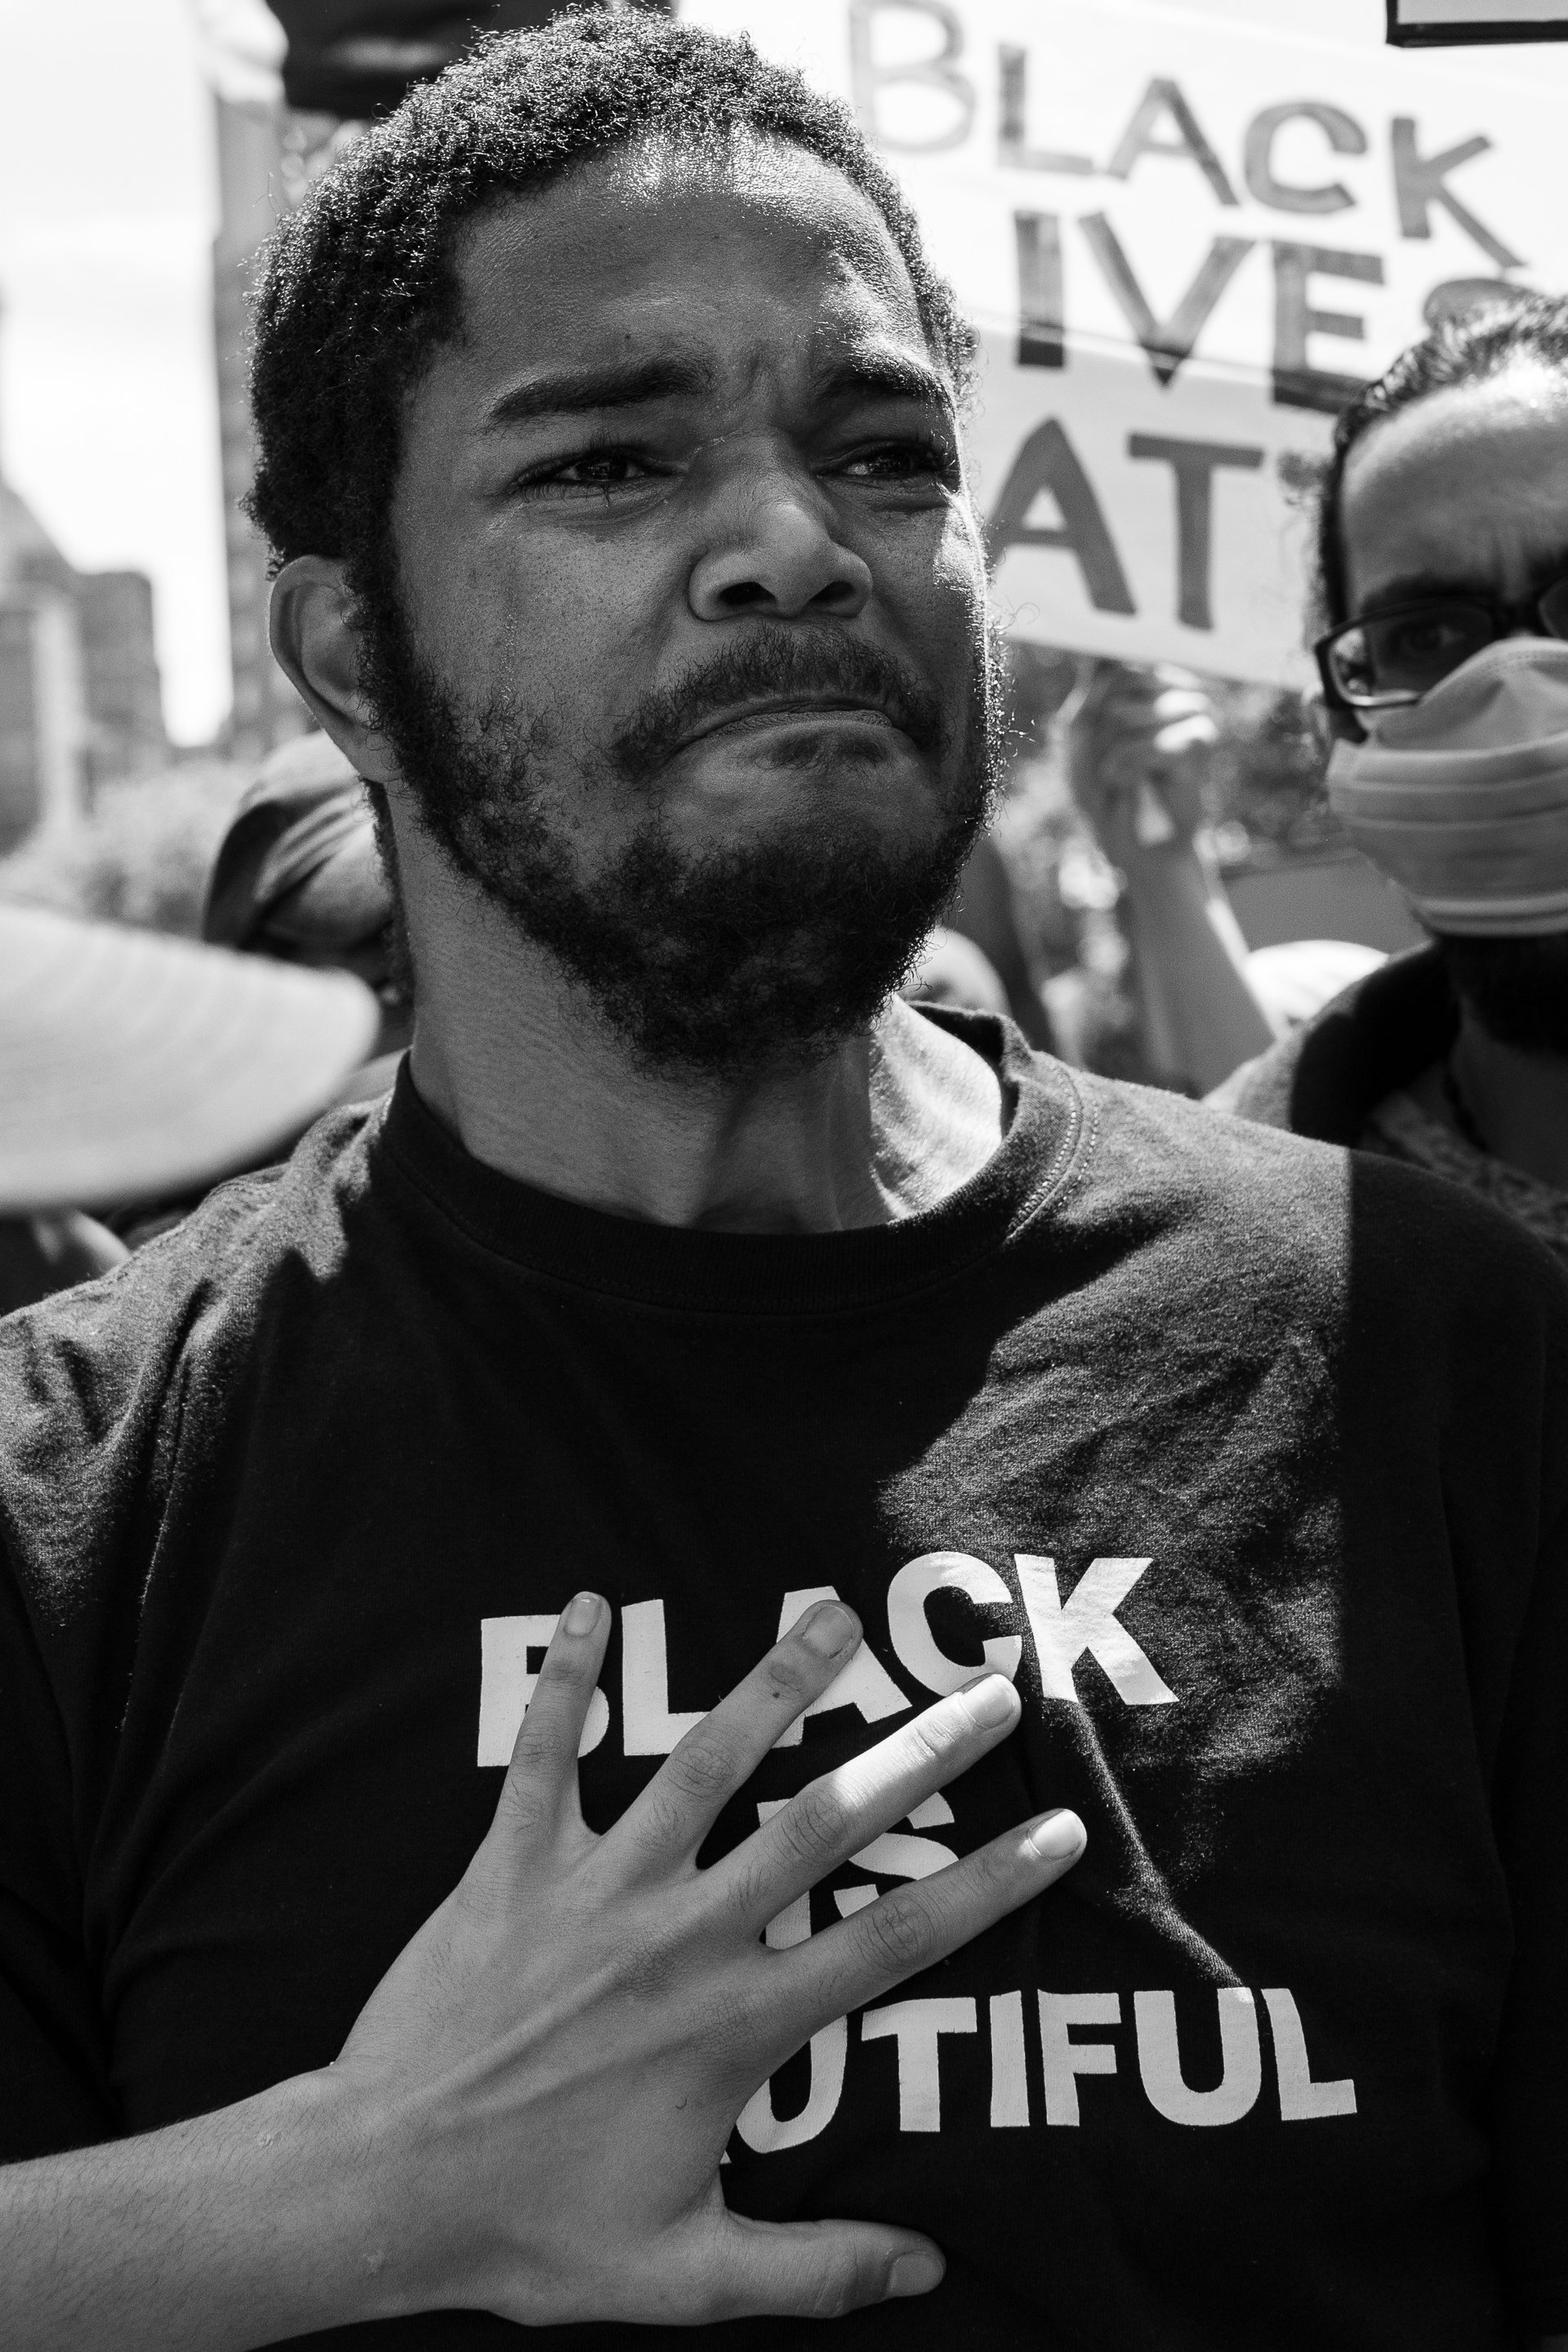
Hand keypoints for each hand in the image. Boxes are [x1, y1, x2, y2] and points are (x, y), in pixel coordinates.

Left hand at [335, 1593, 1084, 2327]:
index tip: (1057, 1831)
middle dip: (921, 1753)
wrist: (379, 2187)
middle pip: (826, 1824)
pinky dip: (566, 1676)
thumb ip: (811, 2270)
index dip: (988, 1885)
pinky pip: (546, 1752)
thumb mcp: (683, 2275)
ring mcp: (597, 1888)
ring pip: (705, 1760)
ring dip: (777, 1682)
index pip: (895, 1943)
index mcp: (737, 2027)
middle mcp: (682, 1936)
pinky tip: (589, 1601)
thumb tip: (924, 2273)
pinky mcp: (514, 1862)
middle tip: (994, 1693)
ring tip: (837, 1616)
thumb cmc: (529, 2231)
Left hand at [1066, 661, 1217, 868]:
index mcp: (1147, 677)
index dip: (1091, 705)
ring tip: (1121, 777)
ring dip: (1108, 757)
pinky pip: (1142, 746)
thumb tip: (1105, 645)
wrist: (1135, 842)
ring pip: (1122, 715)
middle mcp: (1175, 685)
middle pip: (1113, 684)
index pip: (1109, 664)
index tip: (1093, 732)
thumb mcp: (1084, 730)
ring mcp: (1193, 709)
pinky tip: (1133, 787)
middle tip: (1109, 763)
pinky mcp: (1200, 740)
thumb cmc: (1105, 785)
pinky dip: (1124, 773)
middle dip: (1098, 733)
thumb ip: (1093, 686)